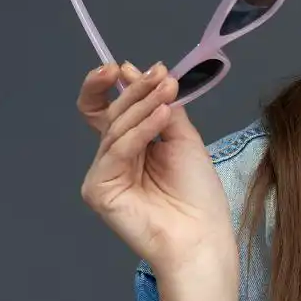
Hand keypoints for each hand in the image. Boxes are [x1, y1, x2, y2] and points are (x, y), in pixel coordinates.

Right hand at [77, 60, 238, 278]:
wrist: (201, 235)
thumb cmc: (197, 195)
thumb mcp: (183, 139)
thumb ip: (163, 108)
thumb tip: (143, 73)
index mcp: (129, 147)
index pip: (106, 110)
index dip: (108, 86)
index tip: (124, 66)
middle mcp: (112, 159)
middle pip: (112, 115)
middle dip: (136, 91)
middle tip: (159, 76)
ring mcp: (102, 174)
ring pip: (116, 129)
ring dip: (143, 106)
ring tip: (167, 91)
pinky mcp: (98, 189)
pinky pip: (117, 151)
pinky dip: (140, 131)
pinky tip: (162, 115)